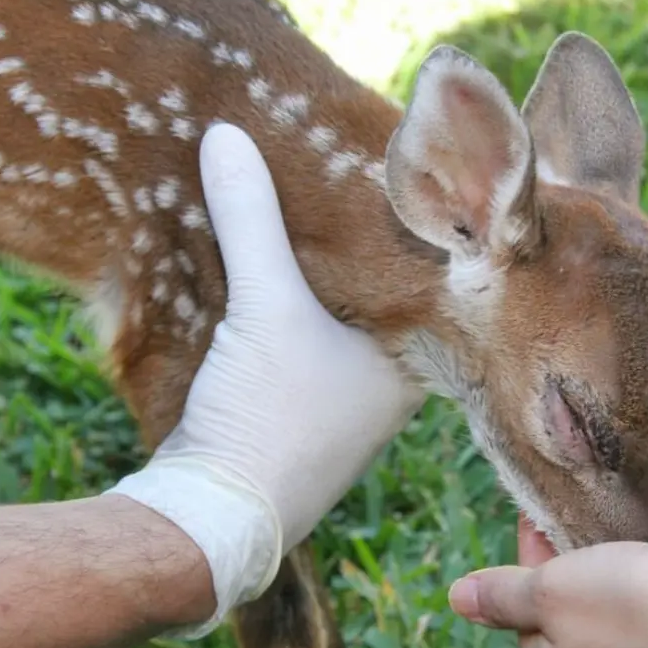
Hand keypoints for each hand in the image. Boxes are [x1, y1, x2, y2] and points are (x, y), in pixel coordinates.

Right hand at [107, 123, 424, 635]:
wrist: (214, 514)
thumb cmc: (270, 416)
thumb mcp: (264, 304)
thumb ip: (251, 219)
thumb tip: (227, 134)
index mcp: (415, 367)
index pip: (432, 287)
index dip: (416, 238)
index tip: (402, 187)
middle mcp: (391, 391)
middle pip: (385, 304)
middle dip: (365, 256)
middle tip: (348, 186)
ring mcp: (345, 410)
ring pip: (342, 329)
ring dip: (323, 287)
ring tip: (308, 217)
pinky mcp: (297, 420)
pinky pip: (304, 350)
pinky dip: (291, 317)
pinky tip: (269, 278)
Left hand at [447, 494, 647, 647]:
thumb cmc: (642, 619)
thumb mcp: (556, 595)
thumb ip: (507, 594)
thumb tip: (457, 596)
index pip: (525, 590)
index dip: (529, 537)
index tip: (534, 489)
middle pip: (579, 581)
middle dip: (576, 528)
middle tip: (576, 472)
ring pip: (631, 570)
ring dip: (624, 526)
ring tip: (616, 474)